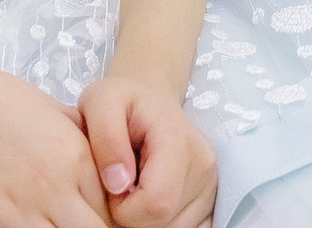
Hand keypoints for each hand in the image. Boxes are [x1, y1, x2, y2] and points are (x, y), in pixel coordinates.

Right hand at [0, 57, 110, 227]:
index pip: (112, 210)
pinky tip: (28, 222)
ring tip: (55, 220)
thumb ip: (87, 142)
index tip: (99, 211)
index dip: (109, 215)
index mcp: (75, 157)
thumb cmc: (2, 98)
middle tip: (80, 218)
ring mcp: (19, 209)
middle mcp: (53, 187)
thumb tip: (109, 167)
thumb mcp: (57, 112)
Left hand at [78, 77, 214, 227]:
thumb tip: (119, 184)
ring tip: (133, 188)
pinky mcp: (209, 199)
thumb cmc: (122, 101)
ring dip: (145, 220)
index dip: (124, 208)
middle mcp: (204, 165)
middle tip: (118, 187)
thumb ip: (107, 139)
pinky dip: (159, 222)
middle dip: (132, 217)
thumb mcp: (101, 103)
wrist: (147, 97)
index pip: (156, 202)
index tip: (110, 187)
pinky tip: (147, 197)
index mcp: (178, 140)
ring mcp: (210, 184)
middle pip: (164, 221)